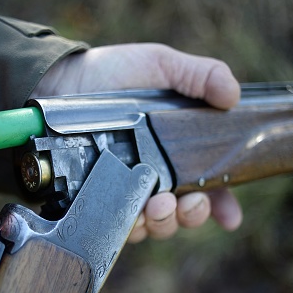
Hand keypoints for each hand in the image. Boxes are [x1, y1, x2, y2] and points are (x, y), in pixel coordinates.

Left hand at [32, 43, 242, 241]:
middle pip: (182, 212)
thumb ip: (200, 76)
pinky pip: (116, 226)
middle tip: (189, 202)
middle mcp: (152, 175)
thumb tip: (234, 95)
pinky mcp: (95, 199)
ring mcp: (123, 190)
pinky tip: (132, 213)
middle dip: (193, 214)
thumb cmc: (110, 73)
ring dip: (164, 222)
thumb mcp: (159, 65)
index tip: (230, 216)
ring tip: (160, 204)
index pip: (207, 185)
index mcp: (173, 150)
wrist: (58, 82)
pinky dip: (129, 226)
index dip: (222, 204)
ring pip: (152, 224)